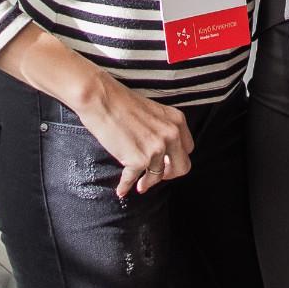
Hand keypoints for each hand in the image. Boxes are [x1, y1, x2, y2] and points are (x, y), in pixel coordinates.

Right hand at [71, 74, 193, 198]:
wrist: (99, 98)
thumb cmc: (120, 101)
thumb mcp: (153, 112)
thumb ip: (163, 129)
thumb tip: (162, 152)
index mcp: (177, 121)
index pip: (188, 149)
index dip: (177, 158)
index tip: (166, 162)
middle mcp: (171, 135)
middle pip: (183, 167)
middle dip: (170, 174)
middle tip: (158, 175)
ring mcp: (156, 149)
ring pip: (158, 177)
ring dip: (147, 183)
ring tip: (139, 185)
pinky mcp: (138, 160)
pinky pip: (133, 180)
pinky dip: (126, 186)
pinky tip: (121, 189)